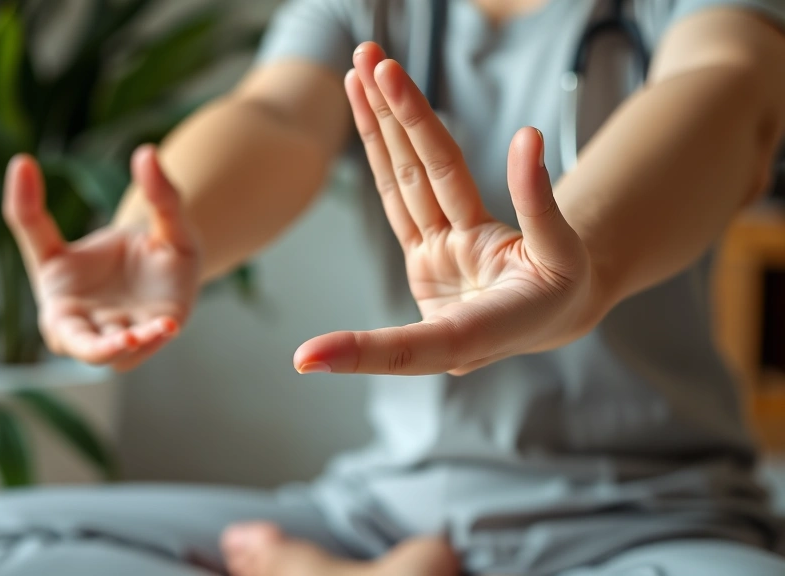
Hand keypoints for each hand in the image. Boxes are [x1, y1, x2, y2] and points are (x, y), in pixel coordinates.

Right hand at [4, 145, 200, 370]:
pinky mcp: (133, 347)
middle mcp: (72, 307)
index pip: (33, 229)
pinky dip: (145, 341)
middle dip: (66, 328)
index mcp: (59, 268)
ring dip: (110, 346)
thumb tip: (147, 153)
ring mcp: (101, 331)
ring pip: (94, 350)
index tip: (25, 160)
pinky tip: (166, 326)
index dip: (24, 198)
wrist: (179, 281)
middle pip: (58, 327)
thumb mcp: (167, 219)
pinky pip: (130, 353)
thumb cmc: (152, 251)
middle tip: (81, 318)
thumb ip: (160, 195)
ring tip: (131, 334)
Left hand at [294, 43, 596, 375]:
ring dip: (381, 120)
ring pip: (402, 177)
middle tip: (365, 69)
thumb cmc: (560, 296)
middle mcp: (437, 278)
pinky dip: (391, 141)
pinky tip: (375, 101)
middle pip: (409, 190)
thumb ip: (541, 207)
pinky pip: (405, 183)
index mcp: (468, 323)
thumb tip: (526, 137)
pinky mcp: (426, 240)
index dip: (361, 348)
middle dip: (385, 129)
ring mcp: (427, 253)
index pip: (410, 332)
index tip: (307, 358)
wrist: (552, 309)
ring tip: (363, 66)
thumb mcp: (565, 262)